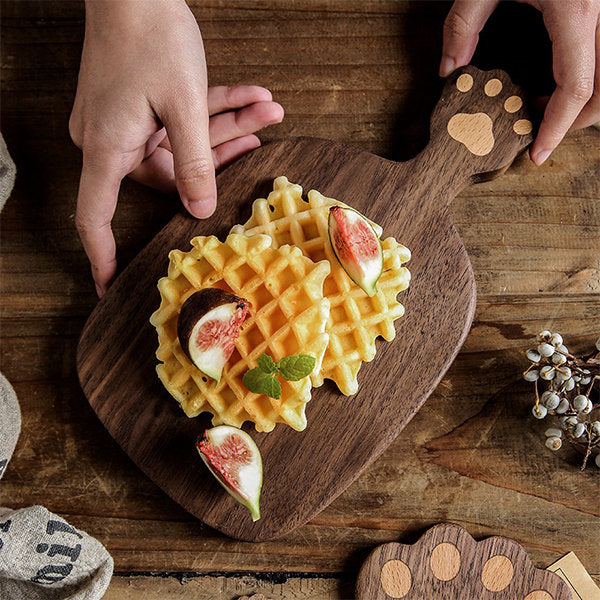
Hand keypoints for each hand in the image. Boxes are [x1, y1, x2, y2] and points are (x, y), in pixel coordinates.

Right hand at [70, 0, 283, 296]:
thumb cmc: (150, 32)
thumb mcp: (184, 104)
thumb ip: (195, 163)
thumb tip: (199, 210)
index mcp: (109, 148)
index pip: (95, 216)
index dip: (102, 254)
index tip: (107, 285)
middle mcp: (111, 141)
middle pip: (170, 171)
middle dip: (220, 154)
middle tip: (261, 136)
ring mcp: (124, 122)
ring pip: (181, 142)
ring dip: (224, 127)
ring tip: (267, 110)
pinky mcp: (136, 105)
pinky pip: (177, 120)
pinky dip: (210, 111)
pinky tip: (250, 98)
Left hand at [439, 0, 599, 164]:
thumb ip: (463, 25)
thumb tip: (450, 68)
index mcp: (577, 13)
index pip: (576, 88)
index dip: (558, 127)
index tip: (537, 154)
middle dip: (577, 122)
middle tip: (541, 137)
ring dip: (585, 103)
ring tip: (545, 112)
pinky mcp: (598, 10)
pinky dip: (585, 79)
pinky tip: (554, 81)